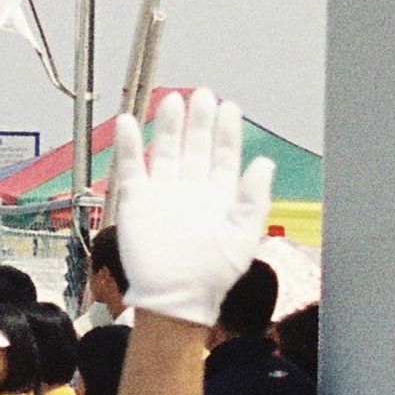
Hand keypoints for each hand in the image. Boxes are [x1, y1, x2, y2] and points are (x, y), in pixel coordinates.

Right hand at [109, 89, 273, 325]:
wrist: (174, 299)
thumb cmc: (213, 274)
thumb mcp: (243, 235)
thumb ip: (254, 198)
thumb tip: (264, 162)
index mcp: (219, 197)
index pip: (224, 156)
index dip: (226, 132)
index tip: (228, 107)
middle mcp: (191, 189)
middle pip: (195, 146)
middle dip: (199, 121)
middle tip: (202, 95)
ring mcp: (163, 193)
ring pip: (165, 151)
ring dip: (168, 126)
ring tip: (172, 100)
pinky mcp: (136, 200)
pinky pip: (132, 167)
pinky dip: (129, 145)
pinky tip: (130, 121)